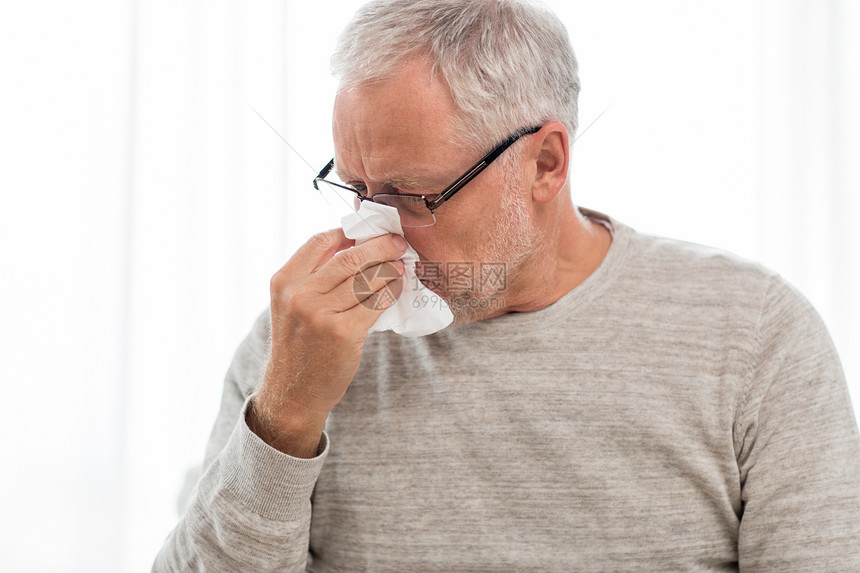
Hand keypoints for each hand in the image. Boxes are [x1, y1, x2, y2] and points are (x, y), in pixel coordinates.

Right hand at [248, 228, 406, 456]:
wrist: (293, 392)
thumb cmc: (299, 345)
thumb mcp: (290, 305)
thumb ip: (313, 276)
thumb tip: (355, 246)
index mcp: (284, 281)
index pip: (321, 241)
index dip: (349, 232)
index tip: (368, 232)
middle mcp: (300, 295)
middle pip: (351, 257)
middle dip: (381, 245)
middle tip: (398, 242)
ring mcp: (322, 314)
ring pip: (368, 279)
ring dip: (391, 268)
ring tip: (401, 265)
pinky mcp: (344, 333)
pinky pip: (377, 303)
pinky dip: (392, 291)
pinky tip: (398, 287)